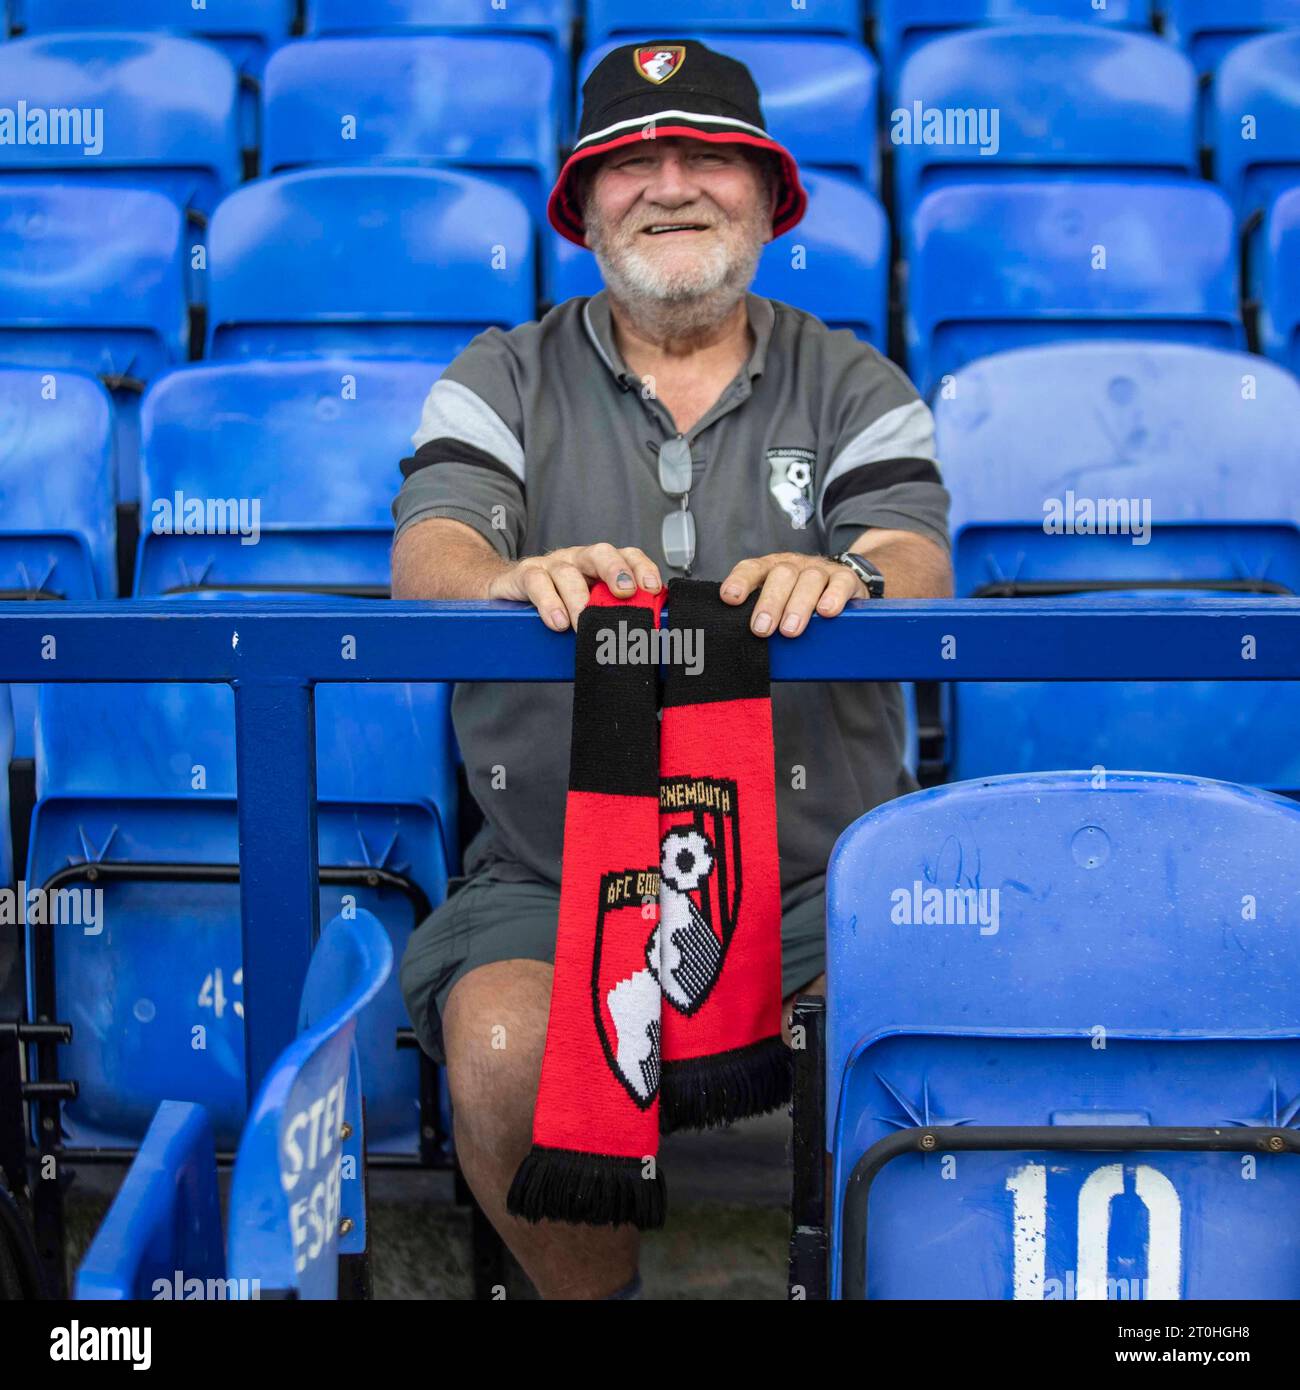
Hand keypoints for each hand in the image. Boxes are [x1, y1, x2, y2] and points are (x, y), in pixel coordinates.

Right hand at [487, 543, 662, 630]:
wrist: (506, 595)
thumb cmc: (556, 604)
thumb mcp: (587, 608)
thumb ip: (611, 614)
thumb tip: (643, 638)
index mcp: (598, 566)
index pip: (626, 556)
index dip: (642, 568)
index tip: (653, 588)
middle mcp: (577, 560)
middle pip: (600, 553)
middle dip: (615, 570)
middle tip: (625, 593)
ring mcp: (550, 565)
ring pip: (567, 573)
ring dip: (579, 600)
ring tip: (583, 626)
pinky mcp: (524, 575)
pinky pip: (537, 583)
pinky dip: (549, 603)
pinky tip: (557, 622)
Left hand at [719, 552, 866, 637]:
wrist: (841, 587)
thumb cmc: (800, 603)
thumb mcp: (778, 607)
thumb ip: (763, 619)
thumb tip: (745, 648)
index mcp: (771, 570)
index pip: (752, 569)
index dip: (740, 581)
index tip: (730, 598)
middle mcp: (794, 566)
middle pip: (781, 575)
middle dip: (770, 603)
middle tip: (762, 629)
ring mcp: (821, 570)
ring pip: (810, 579)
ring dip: (798, 605)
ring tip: (790, 630)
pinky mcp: (846, 578)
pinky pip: (841, 583)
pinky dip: (833, 597)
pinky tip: (826, 612)